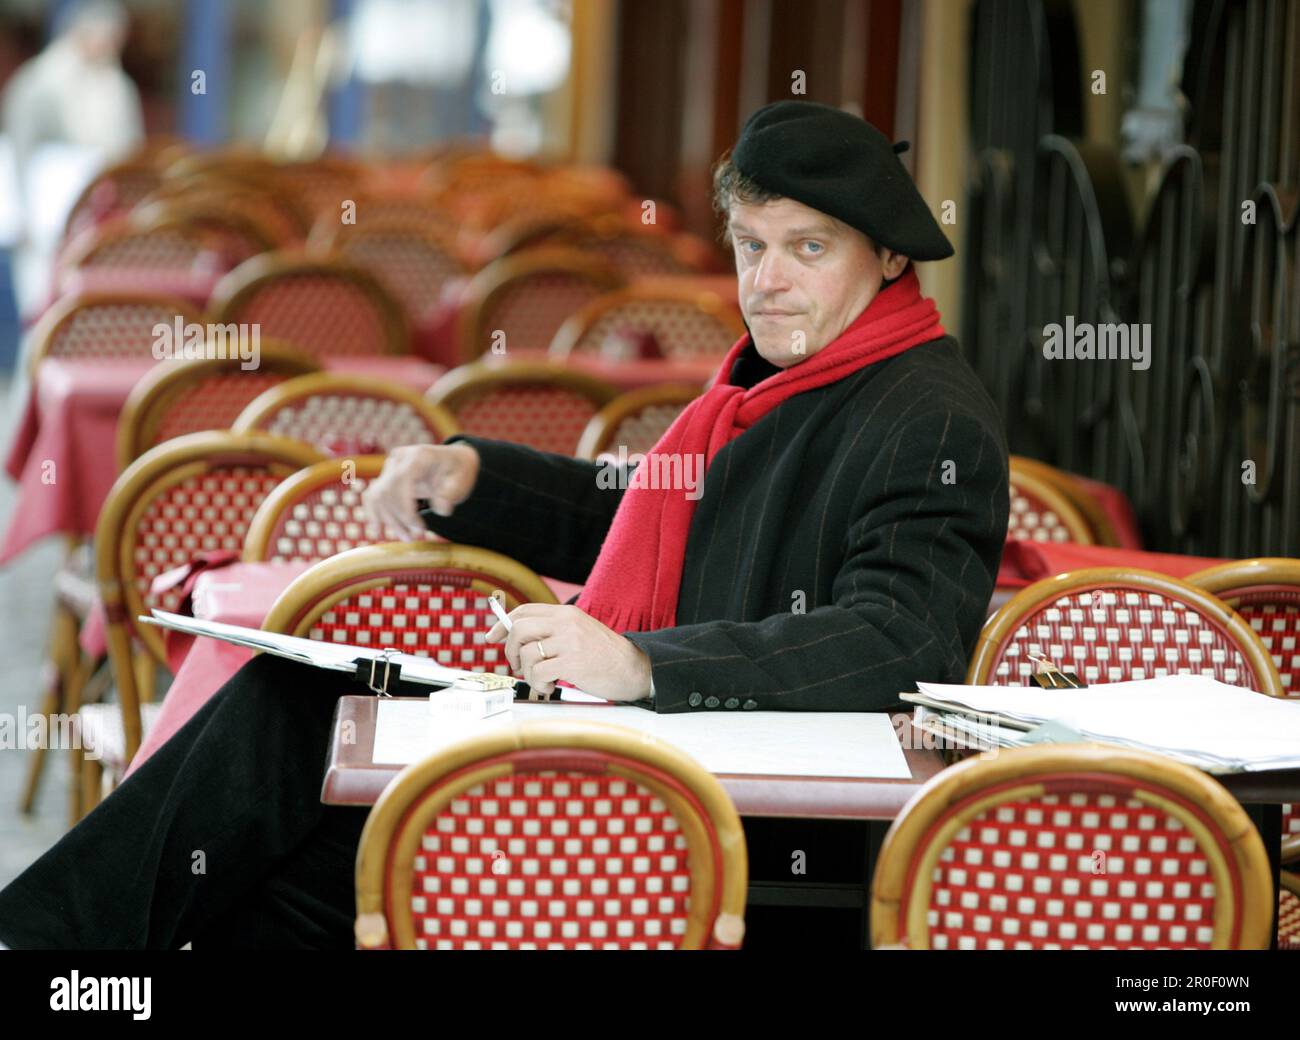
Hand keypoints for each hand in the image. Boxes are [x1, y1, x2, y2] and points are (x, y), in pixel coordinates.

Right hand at [361, 443, 479, 539]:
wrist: (452, 463)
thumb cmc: (457, 472)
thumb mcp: (462, 481)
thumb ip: (451, 494)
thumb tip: (441, 509)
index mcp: (418, 456)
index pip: (401, 480)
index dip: (405, 506)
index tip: (419, 527)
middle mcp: (400, 458)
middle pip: (387, 490)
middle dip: (398, 518)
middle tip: (415, 537)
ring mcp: (390, 467)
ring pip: (378, 496)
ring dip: (388, 520)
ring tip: (406, 538)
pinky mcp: (385, 478)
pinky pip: (372, 496)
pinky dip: (374, 513)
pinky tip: (378, 530)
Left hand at [485, 603, 652, 701]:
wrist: (634, 668)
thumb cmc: (605, 655)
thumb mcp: (578, 632)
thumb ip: (552, 630)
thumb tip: (514, 636)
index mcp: (566, 613)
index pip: (524, 611)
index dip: (502, 624)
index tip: (492, 637)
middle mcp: (566, 623)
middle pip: (519, 629)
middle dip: (510, 650)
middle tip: (518, 665)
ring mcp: (570, 642)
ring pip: (527, 654)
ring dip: (528, 674)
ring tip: (542, 680)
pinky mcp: (572, 663)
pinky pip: (539, 672)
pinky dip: (538, 683)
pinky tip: (549, 686)